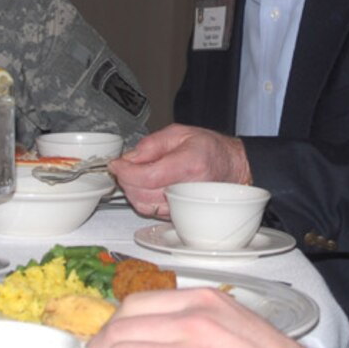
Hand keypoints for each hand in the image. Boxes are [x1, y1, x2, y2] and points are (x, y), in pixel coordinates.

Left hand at [108, 123, 250, 216]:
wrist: (231, 168)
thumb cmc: (210, 150)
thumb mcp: (180, 133)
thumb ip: (151, 144)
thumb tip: (129, 158)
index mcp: (188, 166)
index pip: (147, 176)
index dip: (125, 171)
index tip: (116, 164)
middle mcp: (186, 190)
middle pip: (141, 194)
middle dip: (125, 179)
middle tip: (122, 166)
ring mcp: (183, 206)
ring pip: (143, 206)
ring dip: (130, 190)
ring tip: (133, 174)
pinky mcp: (179, 214)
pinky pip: (150, 211)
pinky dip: (140, 199)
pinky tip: (143, 185)